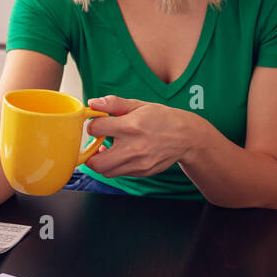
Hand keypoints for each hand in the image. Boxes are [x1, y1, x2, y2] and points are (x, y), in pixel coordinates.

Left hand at [81, 96, 203, 179]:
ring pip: (106, 172)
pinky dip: (115, 165)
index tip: (98, 123)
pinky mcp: (142, 172)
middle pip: (96, 162)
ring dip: (101, 161)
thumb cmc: (161, 118)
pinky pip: (119, 173)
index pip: (96, 129)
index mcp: (131, 126)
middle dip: (90, 153)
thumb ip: (114, 103)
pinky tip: (121, 154)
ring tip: (107, 150)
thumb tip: (93, 102)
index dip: (93, 124)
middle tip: (95, 143)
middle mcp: (133, 148)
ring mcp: (138, 163)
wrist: (186, 137)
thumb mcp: (139, 105)